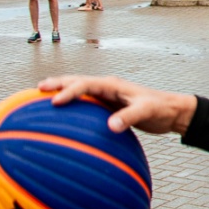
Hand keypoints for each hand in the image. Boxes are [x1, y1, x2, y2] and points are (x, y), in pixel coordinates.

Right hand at [39, 75, 195, 134]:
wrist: (171, 111)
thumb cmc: (160, 109)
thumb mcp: (147, 112)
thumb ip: (129, 118)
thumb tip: (111, 126)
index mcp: (112, 84)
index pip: (85, 84)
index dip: (69, 92)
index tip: (55, 102)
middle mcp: (107, 87)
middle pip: (77, 81)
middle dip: (57, 84)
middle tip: (37, 89)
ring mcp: (107, 95)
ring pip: (79, 90)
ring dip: (62, 91)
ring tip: (42, 97)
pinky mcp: (108, 105)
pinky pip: (85, 103)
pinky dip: (72, 105)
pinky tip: (64, 116)